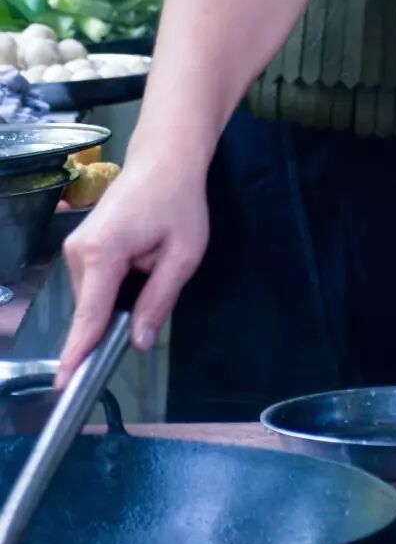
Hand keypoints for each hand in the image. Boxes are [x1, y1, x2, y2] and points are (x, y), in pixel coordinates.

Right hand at [56, 157, 208, 385]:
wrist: (164, 159)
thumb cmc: (179, 201)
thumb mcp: (184, 254)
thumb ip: (159, 300)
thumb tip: (137, 342)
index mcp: (103, 252)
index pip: (88, 315)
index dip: (78, 352)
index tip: (63, 385)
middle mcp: (78, 252)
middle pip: (92, 309)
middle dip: (118, 315)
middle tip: (156, 284)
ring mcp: (74, 247)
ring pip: (93, 298)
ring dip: (119, 297)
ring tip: (152, 262)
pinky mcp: (79, 246)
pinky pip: (94, 283)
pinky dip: (113, 285)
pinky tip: (139, 262)